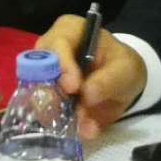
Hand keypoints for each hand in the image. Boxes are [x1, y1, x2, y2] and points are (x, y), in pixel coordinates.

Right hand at [37, 14, 147, 139]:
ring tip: (74, 124)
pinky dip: (56, 124)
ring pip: (35, 93)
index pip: (58, 43)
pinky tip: (75, 129)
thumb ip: (108, 80)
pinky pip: (41, 112)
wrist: (122, 85)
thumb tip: (87, 95)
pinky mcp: (45, 99)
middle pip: (36, 69)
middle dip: (49, 92)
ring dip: (53, 112)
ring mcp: (43, 76)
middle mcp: (50, 51)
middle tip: (63, 111)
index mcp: (71, 31)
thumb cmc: (122, 66)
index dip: (62, 65)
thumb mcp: (125, 70)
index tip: (73, 87)